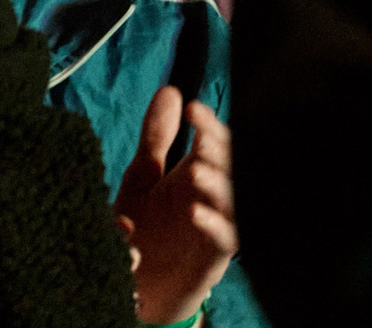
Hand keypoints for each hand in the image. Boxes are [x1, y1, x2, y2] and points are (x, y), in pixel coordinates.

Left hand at [114, 88, 236, 326]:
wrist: (137, 282)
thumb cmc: (145, 226)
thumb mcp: (143, 176)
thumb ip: (156, 137)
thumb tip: (170, 90)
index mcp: (196, 175)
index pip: (214, 143)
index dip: (209, 125)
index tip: (193, 108)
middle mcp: (211, 200)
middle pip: (231, 169)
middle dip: (221, 151)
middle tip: (203, 137)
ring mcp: (214, 229)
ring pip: (234, 203)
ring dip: (219, 186)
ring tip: (196, 170)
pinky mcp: (211, 260)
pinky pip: (225, 242)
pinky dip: (214, 226)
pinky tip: (195, 212)